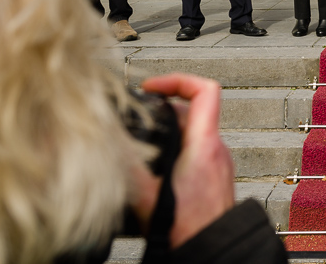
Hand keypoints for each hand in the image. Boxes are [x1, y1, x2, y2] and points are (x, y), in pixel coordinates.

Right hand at [135, 74, 235, 248]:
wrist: (212, 250)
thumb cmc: (190, 229)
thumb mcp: (147, 196)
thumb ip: (127, 167)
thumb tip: (107, 143)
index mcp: (204, 145)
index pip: (205, 91)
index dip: (177, 80)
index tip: (152, 86)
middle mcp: (216, 149)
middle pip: (193, 110)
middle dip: (163, 108)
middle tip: (139, 113)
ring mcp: (217, 162)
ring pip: (194, 131)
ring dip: (169, 129)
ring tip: (144, 137)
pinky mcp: (214, 177)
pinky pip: (196, 150)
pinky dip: (176, 148)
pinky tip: (157, 163)